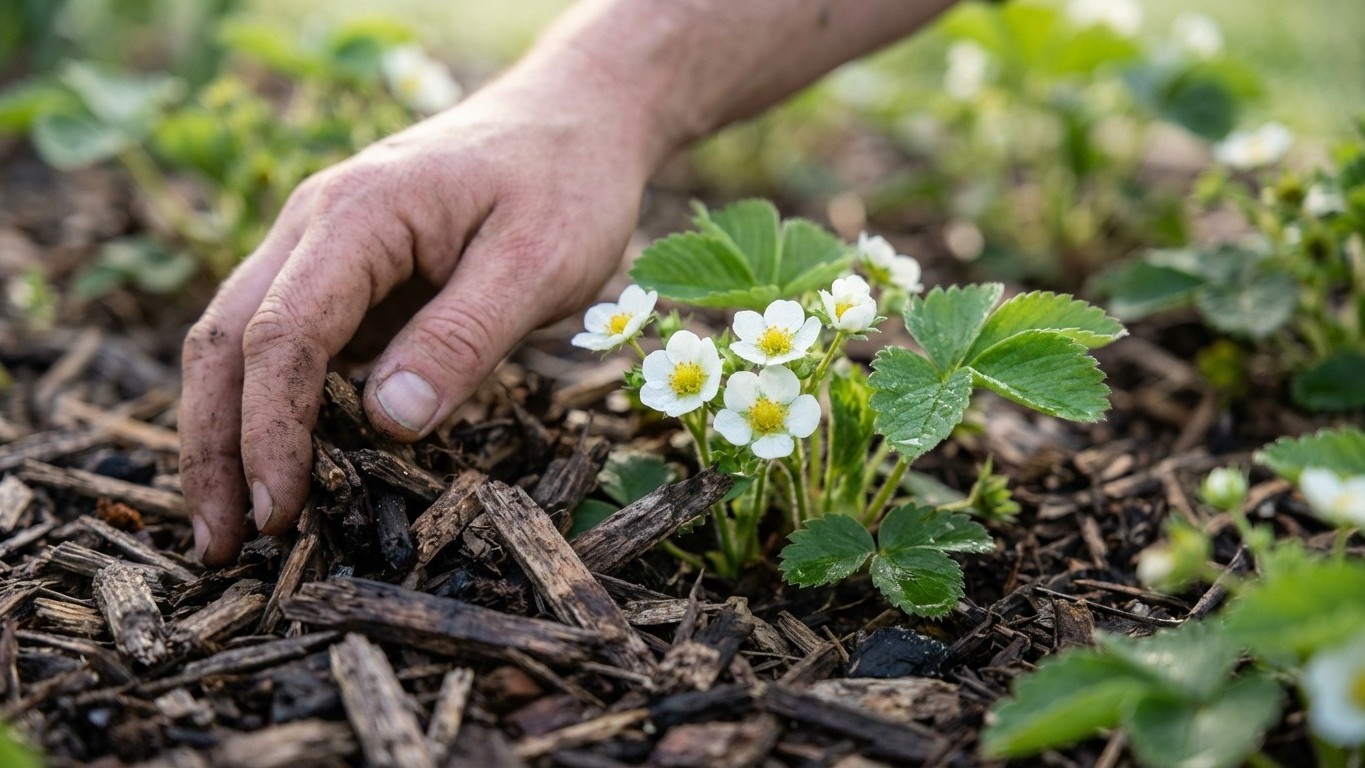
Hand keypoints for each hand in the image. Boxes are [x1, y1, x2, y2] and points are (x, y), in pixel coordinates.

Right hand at [179, 73, 652, 564]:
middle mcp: (317, 226)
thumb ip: (464, 337)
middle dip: (215, 445)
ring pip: (242, 345)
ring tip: (232, 528)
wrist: (575, 118)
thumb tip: (388, 421)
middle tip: (221, 546)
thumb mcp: (538, 261)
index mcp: (361, 214)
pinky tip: (286, 472)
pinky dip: (274, 410)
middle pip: (227, 340)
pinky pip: (291, 346)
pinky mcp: (348, 278)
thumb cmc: (565, 182)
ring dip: (230, 434)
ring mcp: (325, 251)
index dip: (271, 431)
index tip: (278, 513)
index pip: (283, 333)